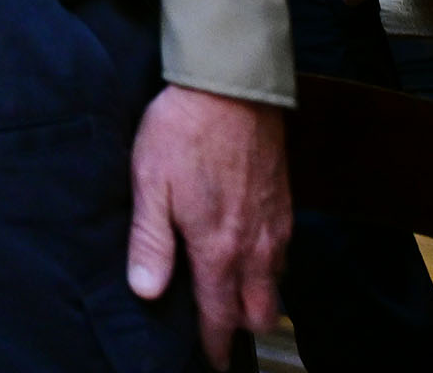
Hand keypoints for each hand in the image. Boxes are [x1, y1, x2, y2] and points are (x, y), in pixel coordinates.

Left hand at [129, 85, 288, 366]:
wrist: (231, 86)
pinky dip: (271, 265)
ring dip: (258, 296)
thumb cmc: (182, 131)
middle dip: (242, 325)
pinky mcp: (285, 201)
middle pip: (259, 310)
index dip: (215, 344)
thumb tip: (146, 292)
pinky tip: (251, 253)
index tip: (212, 360)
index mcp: (217, 248)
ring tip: (234, 295)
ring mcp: (275, 224)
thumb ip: (150, 241)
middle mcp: (254, 245)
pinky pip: (285, 252)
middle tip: (221, 328)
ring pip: (276, 283)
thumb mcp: (149, 183)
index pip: (220, 315)